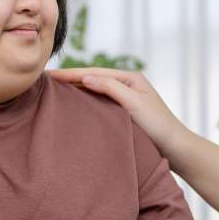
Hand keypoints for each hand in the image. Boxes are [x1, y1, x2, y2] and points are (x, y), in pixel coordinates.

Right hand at [47, 68, 189, 160]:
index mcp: (130, 77)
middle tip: (43, 79)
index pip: (93, 73)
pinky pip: (98, 103)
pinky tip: (72, 105)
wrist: (175, 147)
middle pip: (92, 79)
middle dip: (69, 79)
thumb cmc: (158, 125)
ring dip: (75, 90)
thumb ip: (110, 88)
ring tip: (52, 90)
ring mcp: (125, 98)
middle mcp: (127, 85)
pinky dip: (84, 101)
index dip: (70, 73)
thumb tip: (85, 76)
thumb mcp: (134, 103)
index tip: (48, 74)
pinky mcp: (123, 112)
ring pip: (94, 90)